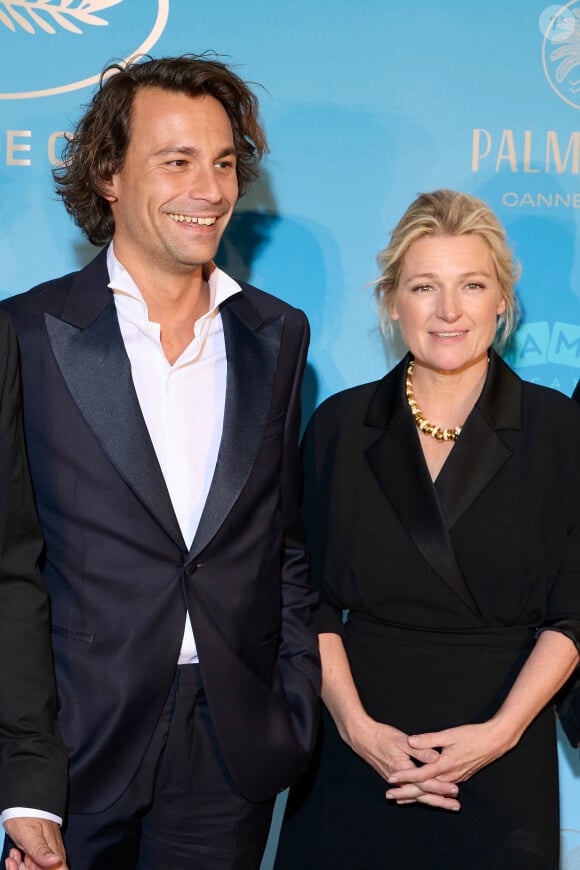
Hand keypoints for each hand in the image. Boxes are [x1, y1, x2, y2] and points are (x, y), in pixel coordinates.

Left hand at [3, 819, 66, 869]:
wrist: (26, 802)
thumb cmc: (27, 815)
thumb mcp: (30, 835)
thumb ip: (42, 850)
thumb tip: (56, 860)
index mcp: (56, 852)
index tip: (34, 869)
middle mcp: (55, 854)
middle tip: (18, 861)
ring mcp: (47, 853)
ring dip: (23, 868)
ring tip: (14, 856)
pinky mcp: (40, 851)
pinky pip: (33, 864)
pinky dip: (22, 863)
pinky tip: (16, 854)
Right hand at [349, 718, 459, 809]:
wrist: (361, 737)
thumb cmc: (381, 736)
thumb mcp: (402, 740)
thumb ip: (421, 750)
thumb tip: (437, 758)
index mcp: (403, 770)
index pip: (426, 783)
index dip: (441, 787)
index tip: (455, 791)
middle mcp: (399, 780)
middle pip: (422, 794)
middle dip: (439, 800)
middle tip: (456, 806)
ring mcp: (395, 781)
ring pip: (416, 795)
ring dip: (431, 800)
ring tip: (446, 805)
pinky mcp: (392, 778)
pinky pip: (408, 792)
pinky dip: (417, 797)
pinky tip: (423, 800)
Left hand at [388, 720, 512, 790]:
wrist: (495, 742)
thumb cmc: (473, 736)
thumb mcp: (450, 735)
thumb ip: (429, 740)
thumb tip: (411, 741)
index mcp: (445, 766)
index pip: (420, 775)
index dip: (405, 776)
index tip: (390, 778)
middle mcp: (450, 776)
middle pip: (424, 789)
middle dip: (406, 793)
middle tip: (389, 795)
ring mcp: (456, 779)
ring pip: (432, 791)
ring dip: (415, 794)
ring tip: (399, 798)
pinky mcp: (459, 777)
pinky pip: (440, 789)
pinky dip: (428, 792)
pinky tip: (421, 792)